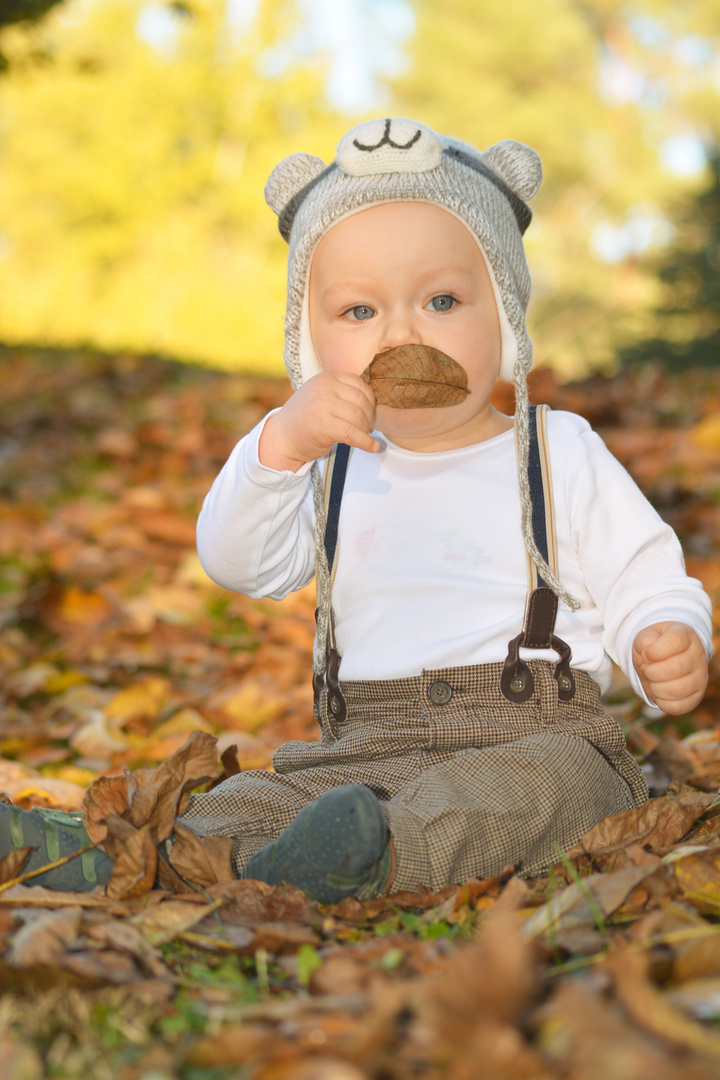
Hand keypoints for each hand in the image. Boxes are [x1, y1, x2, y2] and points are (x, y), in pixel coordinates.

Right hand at [258, 373, 379, 470]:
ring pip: (359, 418)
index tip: (369, 413)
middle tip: (367, 428)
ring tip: (365, 436)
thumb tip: (373, 402)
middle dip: (369, 417)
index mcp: (327, 378)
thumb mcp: (322, 397)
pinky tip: (373, 447)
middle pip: (362, 401)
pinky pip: (353, 434)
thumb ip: (342, 394)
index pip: (359, 384)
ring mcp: (323, 406)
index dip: (370, 400)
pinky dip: (366, 442)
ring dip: (366, 430)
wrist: (282, 438)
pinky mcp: (323, 426)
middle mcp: (325, 388)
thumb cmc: (305, 419)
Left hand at [632, 621, 707, 714]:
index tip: (646, 653)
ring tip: (653, 680)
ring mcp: (700, 677)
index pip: (674, 642)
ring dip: (655, 687)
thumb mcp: (646, 637)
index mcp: (685, 636)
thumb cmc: (654, 646)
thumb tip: (648, 655)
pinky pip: (677, 706)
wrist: (663, 658)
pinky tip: (659, 691)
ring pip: (677, 690)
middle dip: (651, 671)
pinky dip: (661, 701)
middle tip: (647, 669)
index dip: (654, 651)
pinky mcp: (696, 697)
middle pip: (673, 669)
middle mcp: (697, 656)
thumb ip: (644, 641)